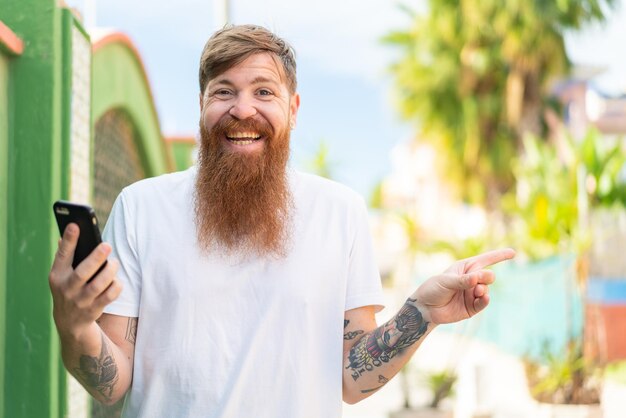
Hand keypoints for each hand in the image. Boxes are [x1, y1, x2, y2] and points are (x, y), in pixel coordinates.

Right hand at [49, 223, 120, 339]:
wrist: (69, 321)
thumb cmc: (69, 287)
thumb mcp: (61, 274)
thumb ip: (66, 254)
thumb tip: (71, 228)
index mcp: (57, 275)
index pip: (62, 255)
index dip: (68, 240)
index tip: (75, 225)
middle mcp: (66, 288)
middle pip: (82, 273)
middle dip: (95, 258)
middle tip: (107, 245)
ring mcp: (80, 301)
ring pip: (98, 285)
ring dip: (109, 272)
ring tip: (114, 262)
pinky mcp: (93, 310)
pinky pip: (109, 296)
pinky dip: (116, 286)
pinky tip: (116, 280)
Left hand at [414, 248, 514, 324]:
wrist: (425, 308)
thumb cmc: (433, 289)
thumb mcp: (445, 281)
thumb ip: (462, 280)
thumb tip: (477, 279)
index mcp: (465, 268)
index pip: (485, 260)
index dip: (499, 256)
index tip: (513, 252)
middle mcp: (471, 280)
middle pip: (488, 276)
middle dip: (486, 277)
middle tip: (478, 280)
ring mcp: (472, 293)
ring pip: (486, 289)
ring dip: (483, 289)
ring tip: (476, 291)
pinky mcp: (472, 307)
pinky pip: (483, 303)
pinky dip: (485, 300)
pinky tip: (483, 298)